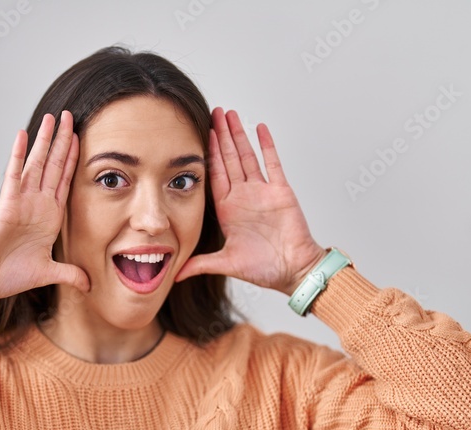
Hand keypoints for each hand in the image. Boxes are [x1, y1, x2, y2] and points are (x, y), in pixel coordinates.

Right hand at [0, 110, 89, 300]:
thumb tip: (89, 284)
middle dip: (63, 141)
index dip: (73, 161)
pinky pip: (14, 175)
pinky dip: (18, 155)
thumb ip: (69, 274)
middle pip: (53, 166)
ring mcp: (21, 202)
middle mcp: (36, 204)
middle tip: (72, 116)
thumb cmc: (6, 274)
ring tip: (54, 118)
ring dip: (45, 141)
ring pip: (37, 164)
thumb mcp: (47, 273)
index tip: (82, 140)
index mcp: (47, 216)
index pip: (64, 181)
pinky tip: (23, 135)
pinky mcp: (7, 205)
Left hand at [173, 107, 326, 295]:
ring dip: (239, 135)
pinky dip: (266, 145)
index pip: (214, 175)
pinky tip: (260, 128)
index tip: (200, 135)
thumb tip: (176, 275)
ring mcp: (262, 192)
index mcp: (228, 209)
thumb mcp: (226, 264)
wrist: (293, 271)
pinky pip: (273, 163)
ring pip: (247, 156)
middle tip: (213, 112)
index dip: (208, 154)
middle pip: (229, 159)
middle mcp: (243, 196)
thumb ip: (201, 264)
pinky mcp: (281, 191)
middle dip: (221, 136)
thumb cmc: (264, 269)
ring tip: (231, 114)